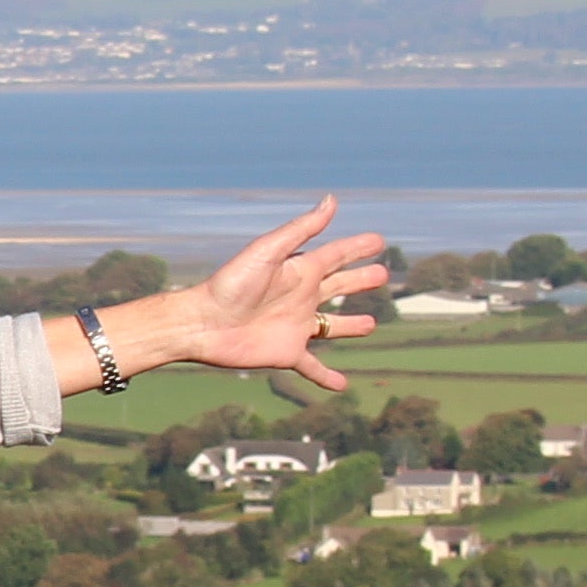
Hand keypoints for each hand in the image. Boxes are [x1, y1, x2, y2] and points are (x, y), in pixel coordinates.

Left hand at [161, 198, 395, 392]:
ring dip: (350, 325)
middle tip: (382, 274)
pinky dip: (327, 376)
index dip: (358, 247)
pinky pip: (313, 367)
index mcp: (300, 271)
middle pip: (339, 287)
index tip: (380, 240)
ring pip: (331, 326)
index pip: (337, 255)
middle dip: (360, 280)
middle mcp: (301, 297)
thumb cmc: (232, 283)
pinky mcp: (287, 353)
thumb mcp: (269, 251)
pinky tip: (341, 385)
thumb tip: (332, 201)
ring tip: (370, 323)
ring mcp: (296, 326)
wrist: (203, 322)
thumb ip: (301, 229)